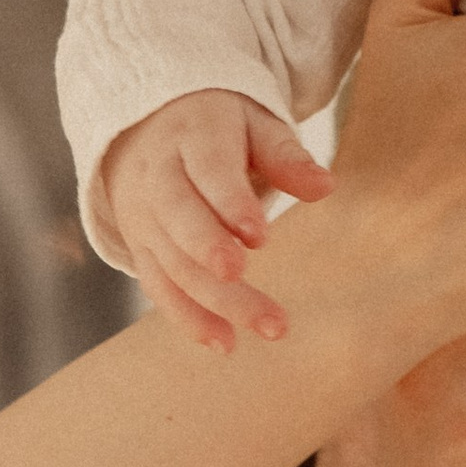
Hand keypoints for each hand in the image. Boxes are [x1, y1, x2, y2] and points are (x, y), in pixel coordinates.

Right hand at [102, 90, 333, 354]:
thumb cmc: (218, 128)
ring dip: (214, 299)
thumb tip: (325, 187)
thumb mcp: (254, 124)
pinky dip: (188, 317)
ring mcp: (143, 216)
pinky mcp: (140, 246)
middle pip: (180, 218)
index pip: (208, 169)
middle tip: (241, 276)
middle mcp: (158, 177)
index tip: (259, 235)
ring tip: (268, 326)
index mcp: (192, 136)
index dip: (229, 201)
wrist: (144, 127)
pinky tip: (225, 343)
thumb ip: (286, 156)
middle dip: (209, 250)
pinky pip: (158, 285)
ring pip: (173, 261)